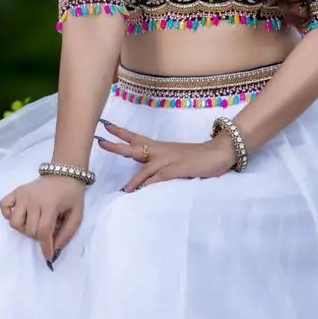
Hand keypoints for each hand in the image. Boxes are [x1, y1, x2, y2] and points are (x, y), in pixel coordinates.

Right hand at [0, 174, 84, 262]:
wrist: (64, 173)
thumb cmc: (72, 195)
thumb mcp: (77, 215)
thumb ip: (67, 234)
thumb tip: (54, 250)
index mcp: (50, 204)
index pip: (43, 231)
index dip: (46, 247)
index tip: (49, 257)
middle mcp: (33, 199)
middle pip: (29, 230)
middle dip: (39, 237)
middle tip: (48, 230)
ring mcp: (22, 194)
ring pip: (15, 222)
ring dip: (24, 229)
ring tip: (34, 223)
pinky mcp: (16, 191)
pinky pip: (4, 205)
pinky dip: (8, 214)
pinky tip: (20, 215)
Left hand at [96, 120, 236, 191]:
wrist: (217, 153)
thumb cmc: (196, 156)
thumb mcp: (174, 156)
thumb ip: (159, 163)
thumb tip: (145, 173)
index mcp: (159, 146)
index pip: (135, 137)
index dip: (119, 132)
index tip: (104, 125)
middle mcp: (160, 150)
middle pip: (134, 147)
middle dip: (116, 146)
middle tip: (100, 142)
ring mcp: (168, 160)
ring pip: (145, 168)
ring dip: (133, 179)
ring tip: (122, 189)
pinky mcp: (176, 170)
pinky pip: (159, 179)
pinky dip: (150, 186)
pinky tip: (143, 193)